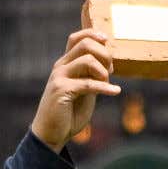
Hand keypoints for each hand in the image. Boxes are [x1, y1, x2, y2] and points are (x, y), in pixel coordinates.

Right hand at [31, 30, 118, 152]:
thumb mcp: (84, 90)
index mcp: (65, 64)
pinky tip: (116, 91)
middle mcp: (61, 66)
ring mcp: (60, 77)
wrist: (51, 134)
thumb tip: (109, 64)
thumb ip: (92, 76)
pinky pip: (88, 83)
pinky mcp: (62, 90)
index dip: (93, 35)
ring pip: (87, 60)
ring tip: (108, 83)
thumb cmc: (69, 113)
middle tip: (111, 71)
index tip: (107, 42)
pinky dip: (105, 87)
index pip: (76, 38)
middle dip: (104, 54)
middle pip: (85, 44)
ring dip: (104, 71)